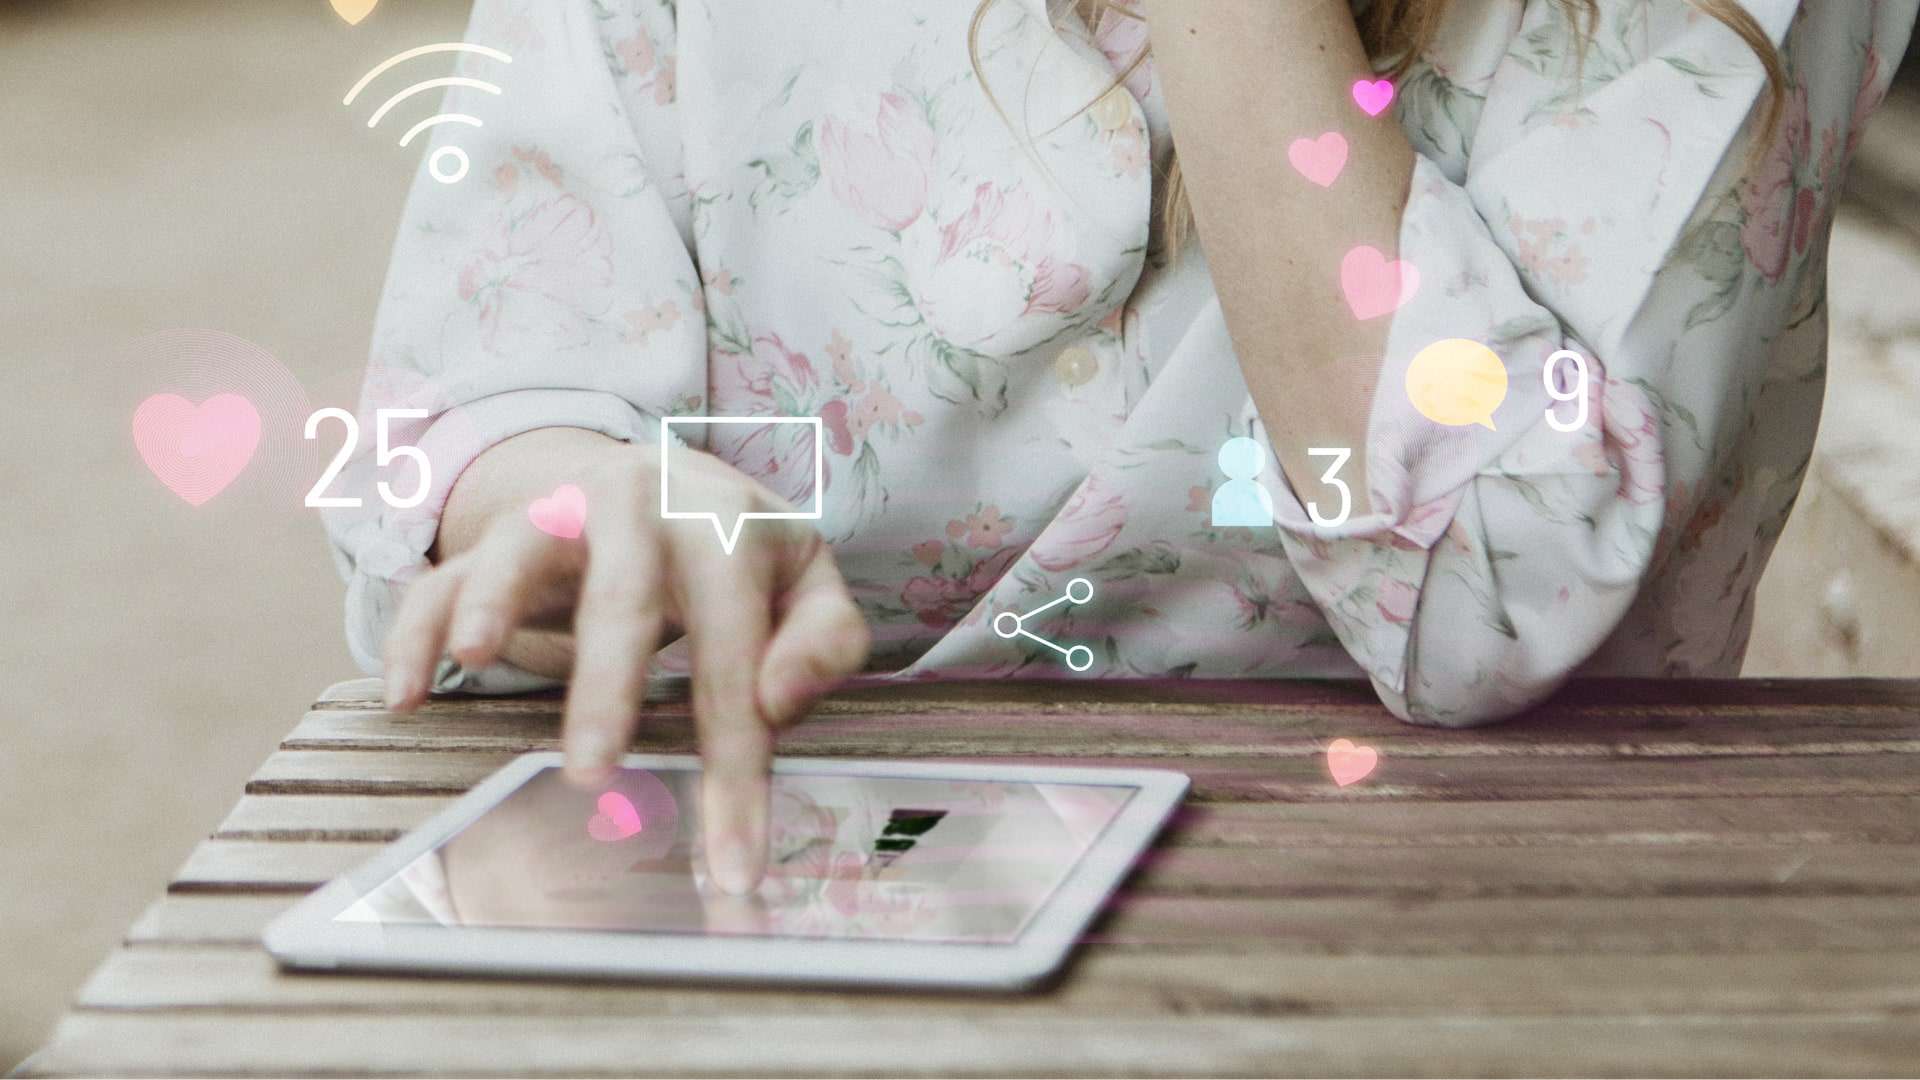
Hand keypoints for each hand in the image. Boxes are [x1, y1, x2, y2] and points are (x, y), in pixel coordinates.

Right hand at [381, 430, 870, 893]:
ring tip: (476, 659)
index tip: (732, 857)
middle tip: (595, 776)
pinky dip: (418, 629)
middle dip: (608, 684)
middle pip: (623, 594)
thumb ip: (823, 639)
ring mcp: (561, 513)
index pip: (734, 651)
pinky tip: (405, 694)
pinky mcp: (499, 537)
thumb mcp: (806, 583)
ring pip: (521, 553)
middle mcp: (640, 505)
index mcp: (726, 526)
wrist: (668, 477)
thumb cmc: (742, 555)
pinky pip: (446, 576)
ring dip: (495, 603)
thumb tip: (779, 699)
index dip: (736, 758)